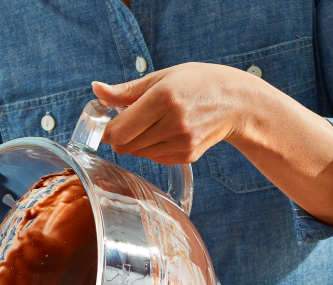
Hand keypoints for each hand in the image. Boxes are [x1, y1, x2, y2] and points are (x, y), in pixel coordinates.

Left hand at [93, 63, 332, 225]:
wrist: (236, 102)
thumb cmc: (197, 84)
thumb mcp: (161, 77)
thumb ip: (126, 90)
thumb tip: (96, 90)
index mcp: (163, 98)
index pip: (118, 129)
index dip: (105, 129)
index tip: (106, 121)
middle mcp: (173, 123)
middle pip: (125, 145)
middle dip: (119, 135)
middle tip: (128, 120)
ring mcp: (181, 142)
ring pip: (138, 153)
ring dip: (136, 142)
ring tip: (152, 122)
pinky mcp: (187, 156)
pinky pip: (154, 158)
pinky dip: (152, 148)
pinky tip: (166, 132)